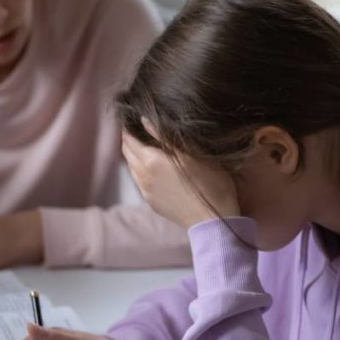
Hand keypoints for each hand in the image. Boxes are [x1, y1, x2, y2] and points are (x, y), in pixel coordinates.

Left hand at [120, 120, 238, 227]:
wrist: (212, 220)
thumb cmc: (209, 183)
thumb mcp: (192, 153)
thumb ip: (164, 135)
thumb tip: (144, 120)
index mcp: (151, 160)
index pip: (129, 139)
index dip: (129, 128)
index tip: (133, 119)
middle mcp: (143, 176)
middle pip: (127, 153)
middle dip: (130, 140)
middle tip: (138, 130)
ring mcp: (146, 192)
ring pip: (132, 168)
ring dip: (134, 155)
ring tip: (146, 146)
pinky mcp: (152, 203)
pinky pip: (140, 181)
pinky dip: (141, 170)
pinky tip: (154, 168)